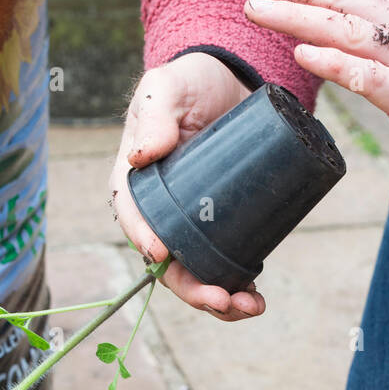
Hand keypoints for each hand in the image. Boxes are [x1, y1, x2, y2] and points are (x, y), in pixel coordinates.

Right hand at [110, 52, 265, 321]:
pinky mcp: (224, 228)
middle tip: (221, 298)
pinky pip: (226, 268)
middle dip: (192, 288)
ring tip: (250, 306)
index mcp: (136, 185)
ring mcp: (194, 226)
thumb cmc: (190, 83)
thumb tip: (142, 154)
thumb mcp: (168, 87)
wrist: (233, 83)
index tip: (161, 253)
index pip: (132, 218)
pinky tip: (256, 301)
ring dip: (221, 301)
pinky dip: (240, 289)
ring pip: (198, 275)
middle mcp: (161, 214)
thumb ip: (156, 111)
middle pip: (167, 264)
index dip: (143, 240)